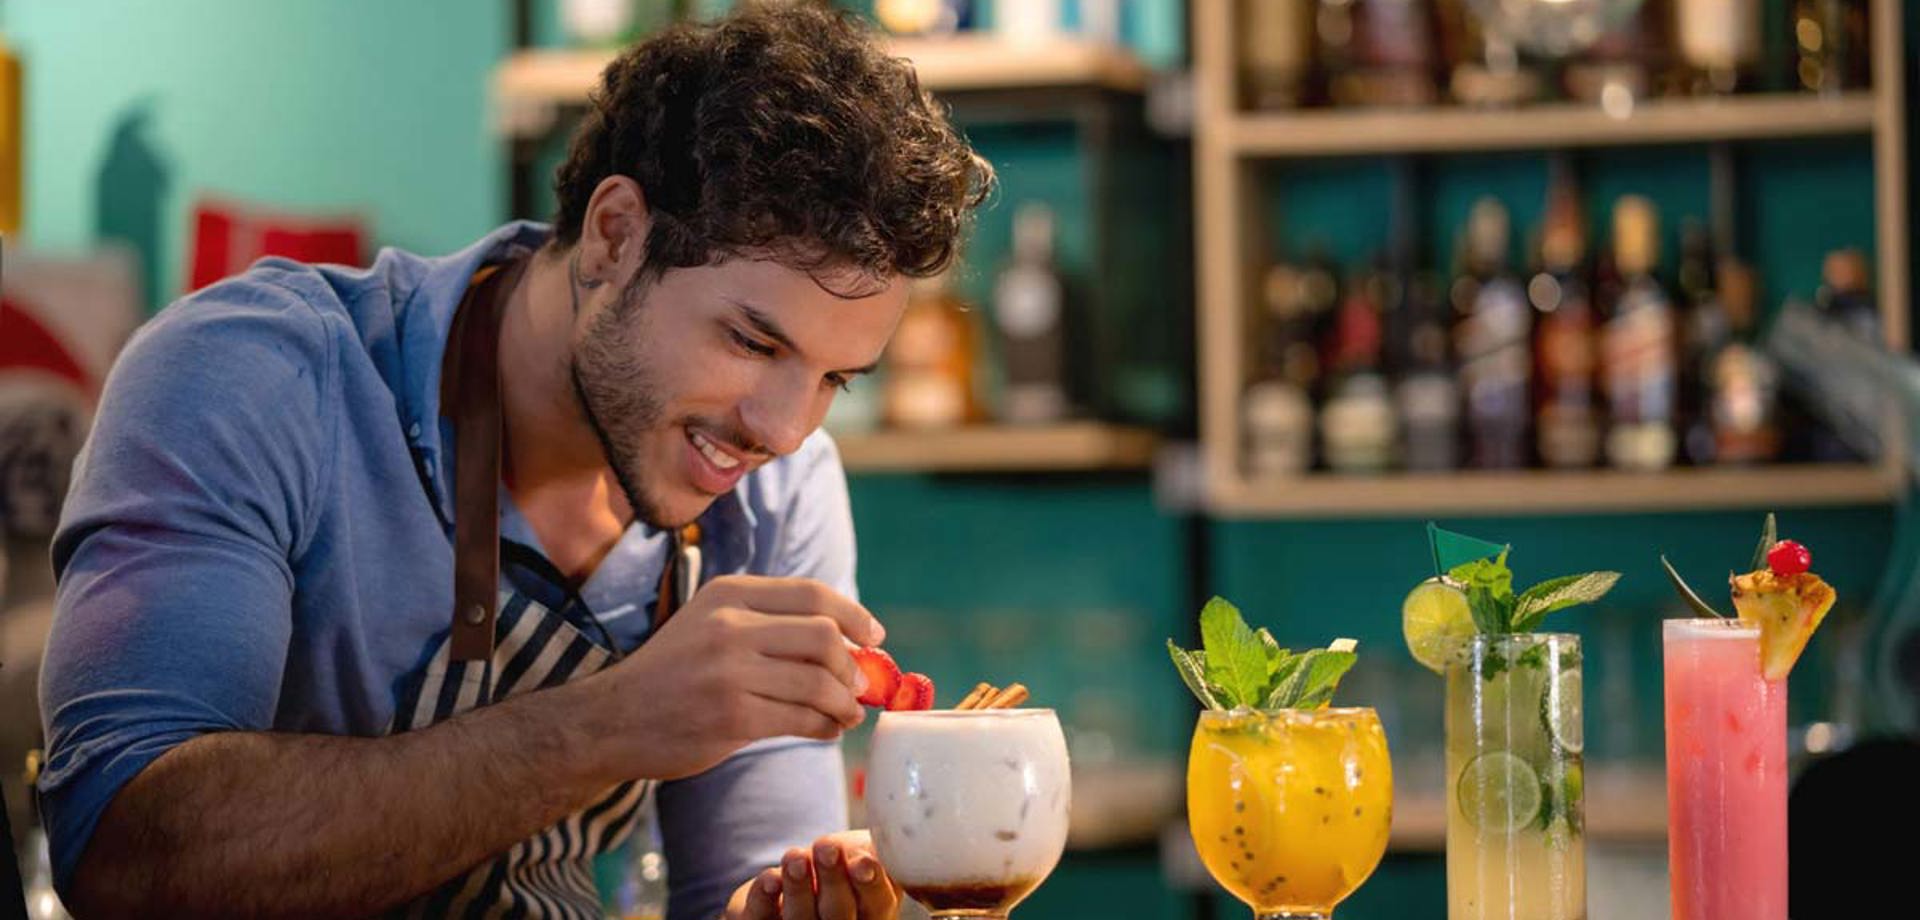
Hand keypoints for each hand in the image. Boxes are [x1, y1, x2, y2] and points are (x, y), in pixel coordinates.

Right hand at [581, 575, 884, 780]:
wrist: (612, 719)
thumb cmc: (672, 673)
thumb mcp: (710, 624)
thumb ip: (768, 623)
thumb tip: (847, 640)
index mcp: (728, 594)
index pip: (812, 594)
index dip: (855, 615)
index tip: (874, 637)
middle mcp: (730, 626)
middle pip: (824, 636)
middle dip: (852, 665)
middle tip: (860, 685)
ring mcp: (730, 672)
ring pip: (819, 681)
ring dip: (844, 702)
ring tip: (846, 713)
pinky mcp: (732, 717)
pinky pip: (802, 719)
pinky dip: (825, 726)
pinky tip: (826, 730)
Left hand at [728, 830, 900, 919]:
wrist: (797, 876)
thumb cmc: (841, 864)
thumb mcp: (864, 852)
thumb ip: (871, 851)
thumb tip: (868, 851)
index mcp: (871, 913)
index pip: (877, 905)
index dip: (870, 885)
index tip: (863, 862)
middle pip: (839, 915)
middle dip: (833, 881)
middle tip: (826, 848)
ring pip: (800, 919)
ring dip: (798, 887)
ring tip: (795, 856)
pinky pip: (762, 917)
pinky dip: (765, 897)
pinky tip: (771, 879)